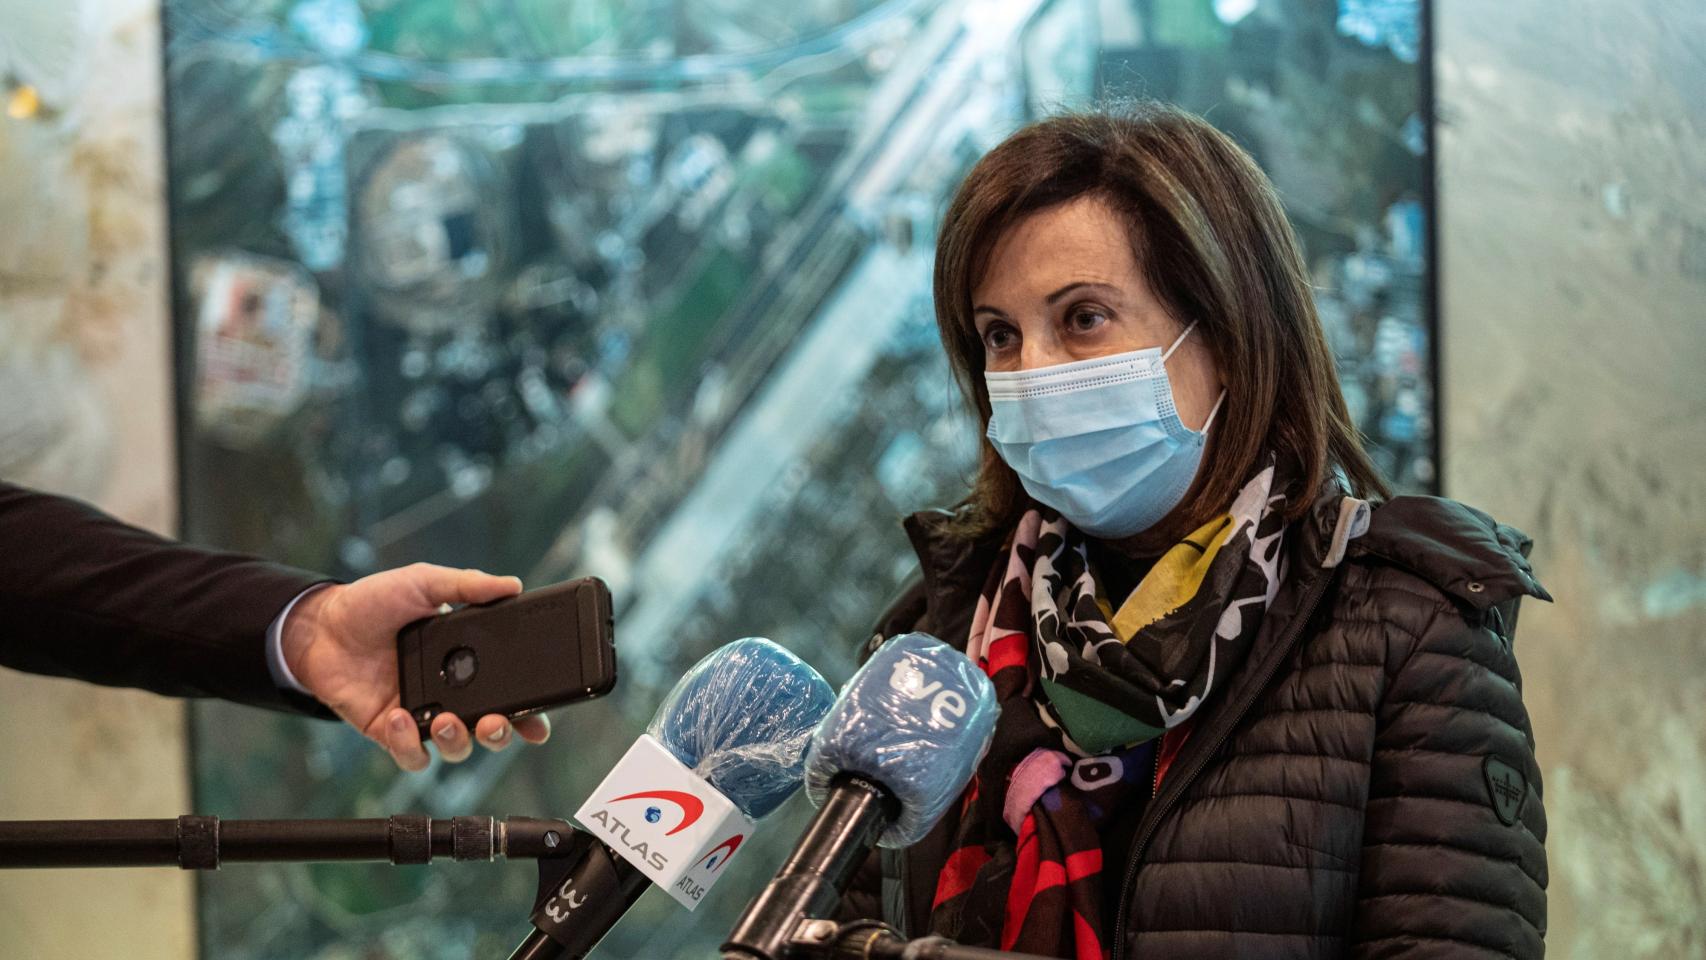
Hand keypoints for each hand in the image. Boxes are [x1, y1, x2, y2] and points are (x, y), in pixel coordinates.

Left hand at [280, 563, 551, 770]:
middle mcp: (450, 693)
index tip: (539, 720)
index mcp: (467, 661)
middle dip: (501, 734)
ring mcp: (421, 715)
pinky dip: (410, 745)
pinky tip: (402, 718)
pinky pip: (411, 754)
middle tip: (494, 722)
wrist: (321, 625)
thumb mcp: (424, 582)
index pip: (509, 692)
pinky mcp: (390, 731)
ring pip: (456, 748)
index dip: (528, 711)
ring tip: (446, 722)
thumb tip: (513, 584)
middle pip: (490, 729)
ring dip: (458, 741)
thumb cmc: (373, 602)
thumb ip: (468, 585)